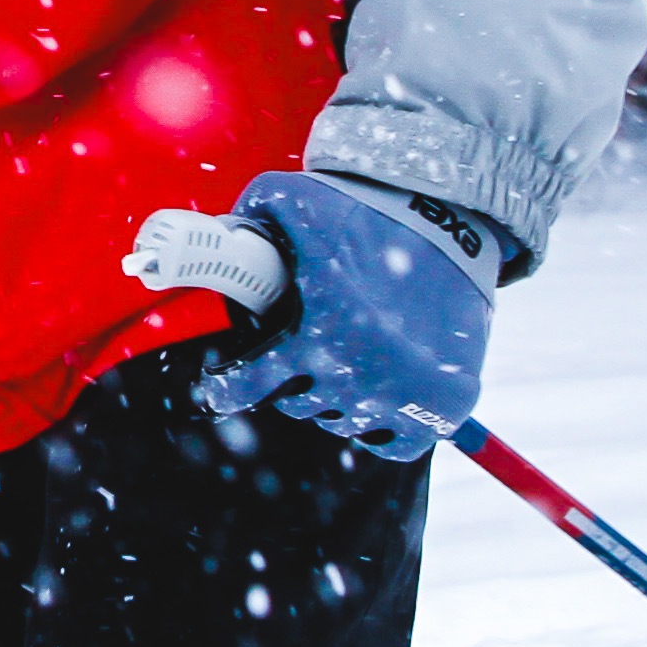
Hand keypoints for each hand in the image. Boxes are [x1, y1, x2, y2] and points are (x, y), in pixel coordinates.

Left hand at [129, 170, 496, 462]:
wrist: (453, 219)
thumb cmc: (366, 211)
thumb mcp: (296, 202)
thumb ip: (243, 217)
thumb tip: (192, 238)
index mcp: (321, 335)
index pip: (250, 386)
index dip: (227, 389)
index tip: (217, 388)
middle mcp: (363, 376)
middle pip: (299, 405)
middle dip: (290, 383)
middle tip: (297, 357)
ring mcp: (407, 397)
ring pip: (344, 423)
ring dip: (334, 402)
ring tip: (340, 364)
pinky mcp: (447, 407)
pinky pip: (396, 443)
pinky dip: (382, 427)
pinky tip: (373, 399)